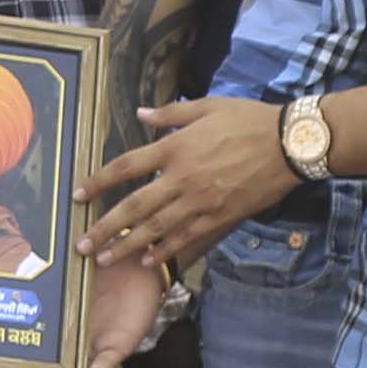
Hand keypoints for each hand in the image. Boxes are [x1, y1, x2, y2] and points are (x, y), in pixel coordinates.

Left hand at [88, 93, 296, 269]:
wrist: (289, 145)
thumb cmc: (248, 120)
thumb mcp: (207, 106)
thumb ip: (170, 115)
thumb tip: (141, 114)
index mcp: (175, 148)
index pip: (126, 167)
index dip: (98, 182)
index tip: (78, 194)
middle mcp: (182, 179)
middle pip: (135, 207)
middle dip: (105, 228)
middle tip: (82, 245)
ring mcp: (201, 202)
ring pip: (156, 229)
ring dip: (127, 246)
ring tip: (105, 259)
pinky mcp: (219, 217)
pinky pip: (186, 238)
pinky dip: (166, 251)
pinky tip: (148, 261)